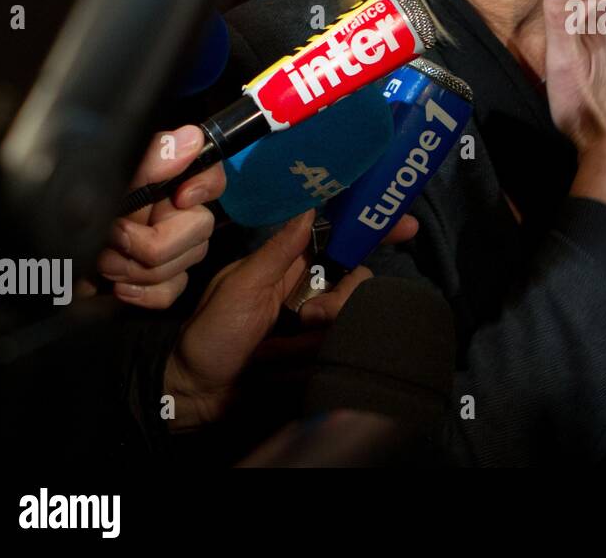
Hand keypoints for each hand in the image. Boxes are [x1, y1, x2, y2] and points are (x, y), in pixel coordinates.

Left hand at [88, 125, 225, 308]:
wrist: (42, 258)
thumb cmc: (72, 207)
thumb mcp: (110, 177)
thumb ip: (152, 158)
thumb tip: (190, 139)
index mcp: (166, 181)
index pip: (211, 175)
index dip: (205, 186)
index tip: (180, 197)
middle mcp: (174, 213)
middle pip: (200, 228)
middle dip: (153, 242)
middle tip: (116, 238)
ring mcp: (170, 249)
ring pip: (186, 263)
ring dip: (138, 268)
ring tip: (106, 261)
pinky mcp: (159, 282)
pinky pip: (171, 291)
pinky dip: (143, 292)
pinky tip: (119, 285)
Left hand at [163, 209, 419, 429]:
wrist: (199, 398)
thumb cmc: (210, 337)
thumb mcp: (241, 287)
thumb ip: (278, 251)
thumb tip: (310, 207)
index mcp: (289, 266)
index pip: (339, 238)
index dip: (371, 229)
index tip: (406, 226)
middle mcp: (311, 291)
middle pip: (359, 277)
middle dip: (343, 295)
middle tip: (310, 317)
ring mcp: (321, 324)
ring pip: (360, 310)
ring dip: (334, 325)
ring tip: (298, 344)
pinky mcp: (326, 354)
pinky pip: (355, 341)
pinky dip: (341, 347)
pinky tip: (314, 358)